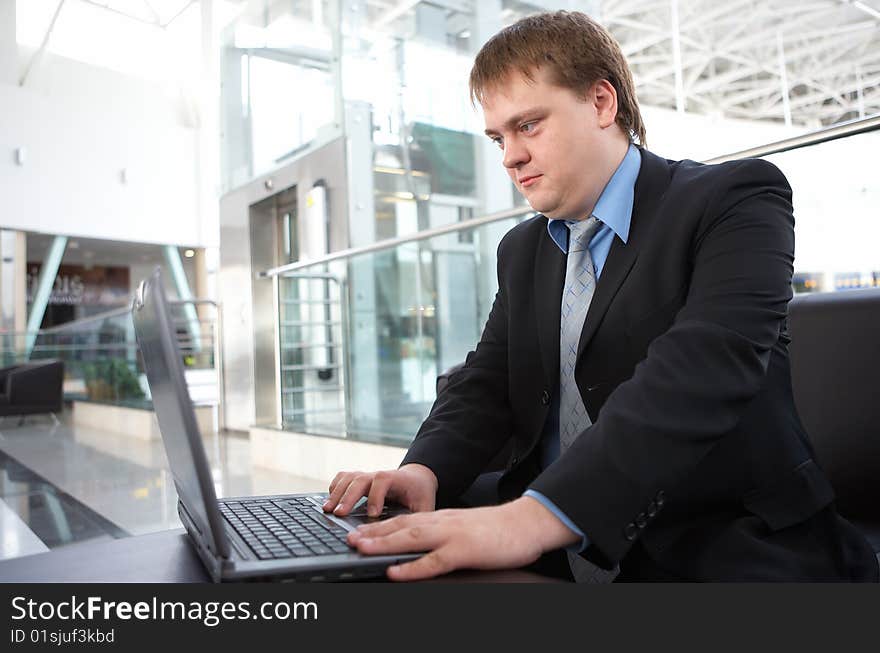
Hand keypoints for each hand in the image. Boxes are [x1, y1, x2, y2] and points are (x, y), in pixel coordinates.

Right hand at [323, 463, 437, 516]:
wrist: (417, 479)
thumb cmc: (420, 495)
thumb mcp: (424, 506)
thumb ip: (416, 519)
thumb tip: (406, 538)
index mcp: (398, 479)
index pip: (383, 480)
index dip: (376, 495)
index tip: (372, 514)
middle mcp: (380, 475)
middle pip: (361, 478)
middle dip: (348, 496)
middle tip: (339, 514)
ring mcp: (368, 476)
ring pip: (349, 477)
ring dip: (337, 493)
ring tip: (327, 510)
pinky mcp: (360, 480)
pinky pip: (344, 478)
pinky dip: (335, 487)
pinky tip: (329, 501)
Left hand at [346, 496, 580, 580]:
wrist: (527, 523)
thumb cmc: (498, 529)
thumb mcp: (465, 528)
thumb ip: (444, 535)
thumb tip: (423, 548)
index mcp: (442, 518)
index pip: (404, 520)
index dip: (379, 526)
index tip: (358, 531)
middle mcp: (442, 523)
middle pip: (400, 526)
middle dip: (372, 533)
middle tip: (348, 538)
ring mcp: (452, 535)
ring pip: (410, 539)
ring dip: (382, 543)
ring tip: (360, 548)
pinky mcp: (464, 551)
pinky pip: (433, 561)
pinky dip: (412, 567)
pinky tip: (395, 571)